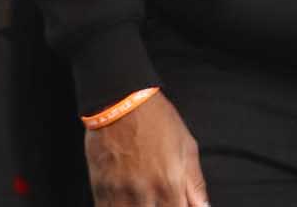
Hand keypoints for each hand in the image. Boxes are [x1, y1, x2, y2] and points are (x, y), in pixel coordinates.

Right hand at [83, 91, 207, 206]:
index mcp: (170, 185)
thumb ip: (196, 184)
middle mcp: (145, 192)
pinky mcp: (100, 187)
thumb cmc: (156, 120)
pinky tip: (125, 200)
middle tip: (157, 199)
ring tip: (142, 199)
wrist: (121, 100)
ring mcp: (120, 192)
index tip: (175, 203)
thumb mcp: (187, 148)